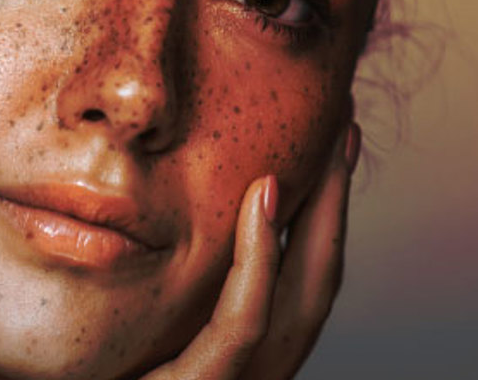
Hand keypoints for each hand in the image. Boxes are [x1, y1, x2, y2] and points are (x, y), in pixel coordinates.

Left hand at [141, 123, 360, 379]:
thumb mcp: (132, 318)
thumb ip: (160, 282)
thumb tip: (146, 211)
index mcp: (237, 359)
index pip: (297, 279)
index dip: (323, 211)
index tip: (335, 139)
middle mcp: (246, 374)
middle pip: (313, 281)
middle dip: (335, 201)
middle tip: (345, 123)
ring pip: (297, 299)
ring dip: (318, 216)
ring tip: (327, 146)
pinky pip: (238, 327)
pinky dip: (258, 263)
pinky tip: (261, 200)